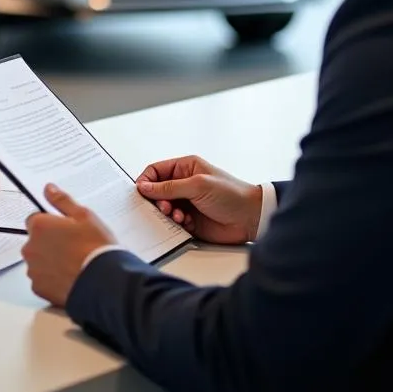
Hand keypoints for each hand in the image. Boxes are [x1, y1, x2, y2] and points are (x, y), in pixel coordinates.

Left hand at [22, 185, 117, 306]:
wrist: (102, 281)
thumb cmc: (95, 247)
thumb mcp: (84, 215)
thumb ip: (62, 201)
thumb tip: (49, 189)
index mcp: (40, 226)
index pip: (35, 219)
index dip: (50, 223)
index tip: (64, 229)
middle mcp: (31, 247)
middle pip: (35, 240)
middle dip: (49, 242)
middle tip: (72, 246)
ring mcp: (33, 269)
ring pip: (38, 260)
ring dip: (49, 260)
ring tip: (73, 262)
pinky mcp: (38, 288)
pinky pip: (42, 279)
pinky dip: (52, 278)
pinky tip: (69, 276)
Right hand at [136, 155, 261, 244]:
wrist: (250, 218)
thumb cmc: (230, 194)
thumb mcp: (197, 185)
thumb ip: (169, 187)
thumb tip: (144, 187)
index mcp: (185, 168)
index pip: (156, 171)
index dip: (146, 181)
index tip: (141, 192)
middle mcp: (184, 184)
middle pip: (156, 191)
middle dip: (156, 200)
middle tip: (164, 207)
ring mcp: (187, 202)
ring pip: (163, 208)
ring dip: (167, 213)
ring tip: (179, 216)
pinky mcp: (190, 220)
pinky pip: (173, 222)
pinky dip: (175, 224)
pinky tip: (186, 223)